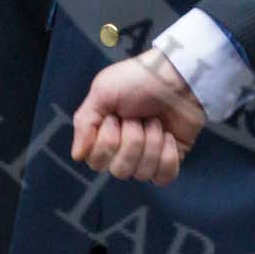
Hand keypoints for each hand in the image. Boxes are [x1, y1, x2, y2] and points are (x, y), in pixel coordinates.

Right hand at [70, 47, 205, 184]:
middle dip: (132, 140)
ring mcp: (147, 156)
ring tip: (155, 121)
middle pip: (120, 171)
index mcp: (104, 134)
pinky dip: (167, 156)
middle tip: (139, 117)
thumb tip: (77, 156)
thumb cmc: (139, 79)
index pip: (96, 162)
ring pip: (142, 174)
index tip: (114, 117)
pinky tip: (169, 136)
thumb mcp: (102, 91)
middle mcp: (123, 149)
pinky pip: (163, 177)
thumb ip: (84, 123)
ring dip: (151, 142)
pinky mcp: (170, 158)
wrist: (178, 76)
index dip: (106, 142)